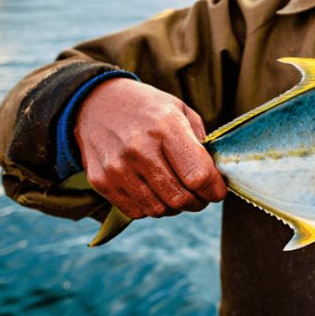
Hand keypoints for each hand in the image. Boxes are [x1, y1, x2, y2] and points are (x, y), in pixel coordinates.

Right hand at [74, 78, 226, 218]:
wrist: (96, 104)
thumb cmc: (147, 108)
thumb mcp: (180, 110)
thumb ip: (201, 143)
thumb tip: (216, 177)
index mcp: (166, 127)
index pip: (198, 176)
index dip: (214, 190)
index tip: (217, 190)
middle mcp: (139, 149)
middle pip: (180, 198)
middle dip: (197, 202)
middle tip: (199, 194)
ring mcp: (117, 168)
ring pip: (159, 210)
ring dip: (174, 207)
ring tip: (175, 190)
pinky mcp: (101, 182)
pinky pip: (137, 212)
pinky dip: (150, 207)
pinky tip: (152, 189)